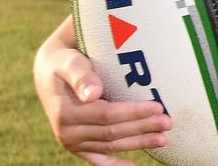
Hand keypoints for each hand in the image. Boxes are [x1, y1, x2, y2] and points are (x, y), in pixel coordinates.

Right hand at [33, 15, 171, 164]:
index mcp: (65, 112)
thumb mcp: (68, 62)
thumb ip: (81, 75)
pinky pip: (98, 160)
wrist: (49, 72)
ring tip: (163, 139)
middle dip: (142, 128)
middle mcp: (67, 132)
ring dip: (138, 143)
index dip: (133, 113)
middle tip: (168, 122)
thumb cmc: (64, 62)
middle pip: (112, 132)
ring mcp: (72, 141)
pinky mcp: (78, 146)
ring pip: (110, 146)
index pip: (106, 115)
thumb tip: (93, 94)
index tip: (157, 107)